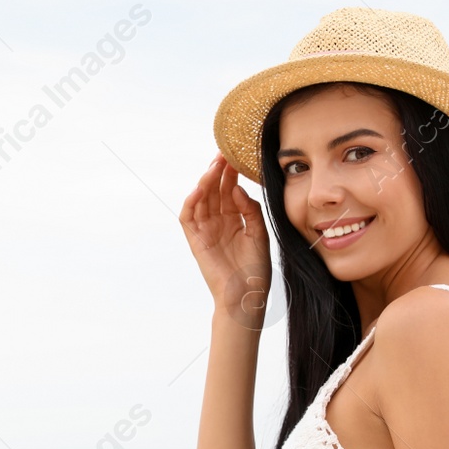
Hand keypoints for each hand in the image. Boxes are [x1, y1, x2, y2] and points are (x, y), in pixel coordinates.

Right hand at [179, 154, 271, 325]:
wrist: (246, 294)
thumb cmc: (255, 268)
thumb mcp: (259, 233)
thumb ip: (250, 209)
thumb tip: (237, 189)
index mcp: (234, 218)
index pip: (229, 189)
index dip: (231, 172)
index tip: (236, 155)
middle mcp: (218, 221)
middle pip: (214, 190)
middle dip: (217, 171)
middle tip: (223, 153)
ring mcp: (205, 230)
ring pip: (201, 199)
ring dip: (205, 182)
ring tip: (214, 167)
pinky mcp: (196, 240)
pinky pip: (188, 217)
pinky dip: (191, 202)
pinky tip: (200, 189)